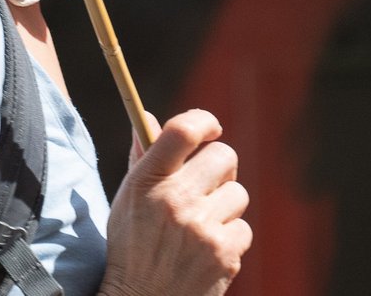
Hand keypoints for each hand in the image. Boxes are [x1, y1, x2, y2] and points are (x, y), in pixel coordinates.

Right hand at [99, 110, 250, 295]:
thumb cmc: (132, 245)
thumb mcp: (127, 198)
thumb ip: (142, 157)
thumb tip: (147, 117)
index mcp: (147, 181)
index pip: (182, 131)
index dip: (203, 120)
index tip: (210, 127)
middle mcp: (176, 200)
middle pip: (224, 155)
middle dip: (220, 167)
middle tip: (209, 182)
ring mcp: (203, 228)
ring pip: (238, 193)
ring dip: (224, 207)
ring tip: (201, 226)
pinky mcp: (225, 254)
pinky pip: (243, 228)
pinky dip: (229, 238)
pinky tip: (207, 250)